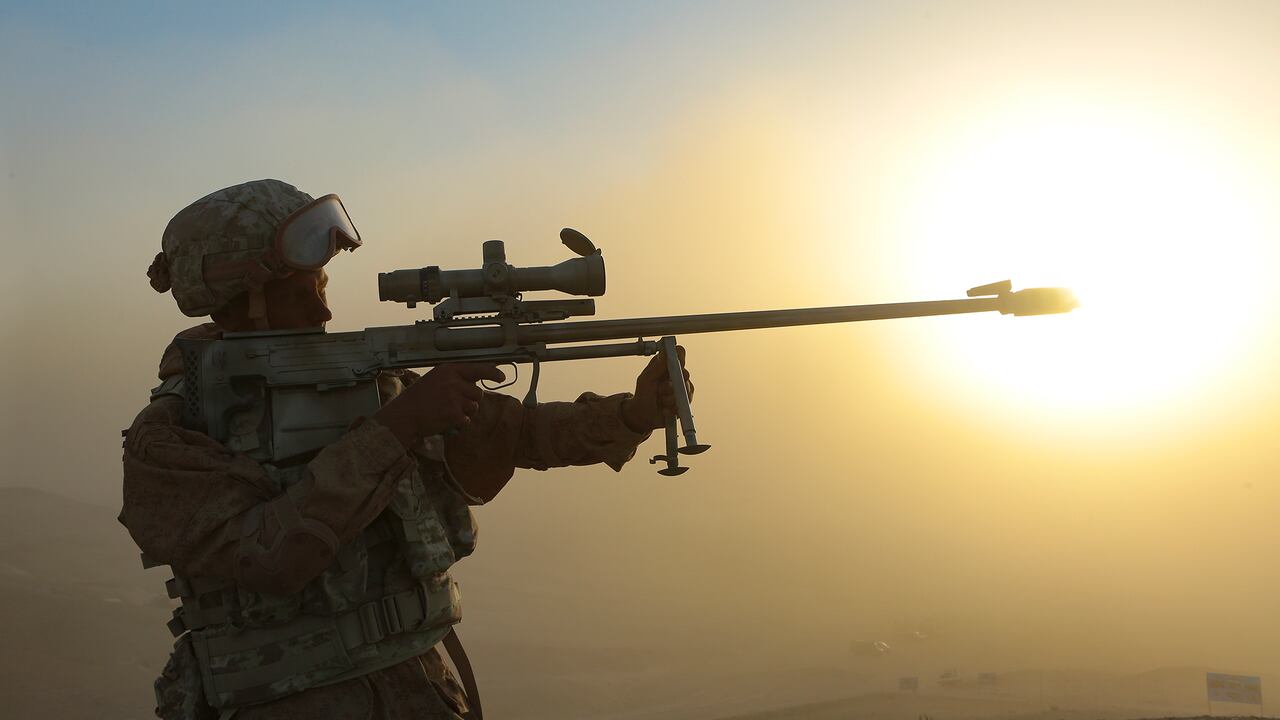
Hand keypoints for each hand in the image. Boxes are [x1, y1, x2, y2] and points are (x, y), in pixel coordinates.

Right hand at [373, 363, 504, 448]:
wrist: (405, 414)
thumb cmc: (419, 398)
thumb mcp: (436, 379)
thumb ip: (455, 378)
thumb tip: (476, 380)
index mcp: (448, 369)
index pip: (478, 368)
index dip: (492, 373)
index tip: (501, 377)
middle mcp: (453, 381)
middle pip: (478, 392)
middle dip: (471, 400)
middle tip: (456, 404)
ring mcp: (454, 397)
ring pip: (474, 406)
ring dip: (465, 412)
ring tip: (448, 411)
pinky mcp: (453, 413)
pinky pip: (467, 420)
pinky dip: (460, 423)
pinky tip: (446, 420)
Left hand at [622, 345, 692, 431]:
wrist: (643, 415)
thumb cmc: (643, 395)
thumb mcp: (646, 379)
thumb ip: (657, 366)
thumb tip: (666, 351)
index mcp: (665, 364)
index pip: (679, 353)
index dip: (680, 357)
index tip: (677, 365)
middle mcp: (676, 373)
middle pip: (685, 373)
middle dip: (670, 386)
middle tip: (659, 390)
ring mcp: (682, 387)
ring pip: (685, 391)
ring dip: (669, 399)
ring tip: (659, 401)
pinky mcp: (685, 400)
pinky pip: (685, 403)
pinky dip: (672, 408)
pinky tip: (664, 409)